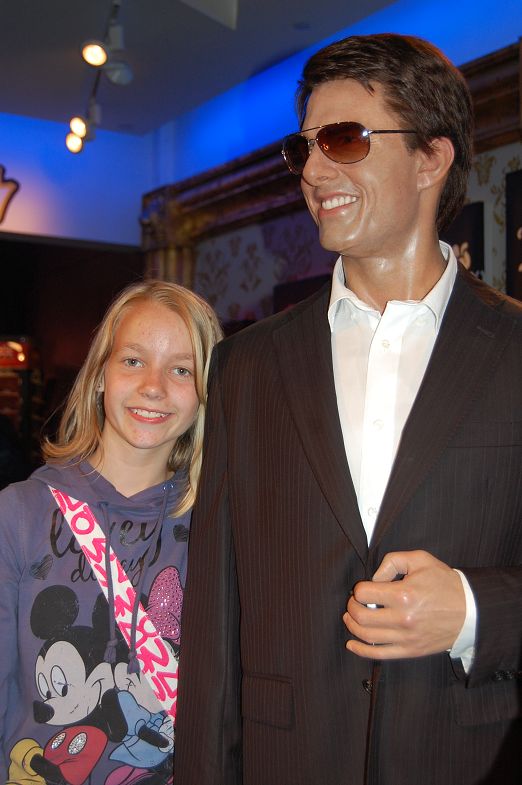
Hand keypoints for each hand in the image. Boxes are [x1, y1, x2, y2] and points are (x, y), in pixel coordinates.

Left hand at [343, 550, 465, 659]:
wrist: (470, 610)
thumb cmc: (444, 583)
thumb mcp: (420, 559)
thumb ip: (393, 561)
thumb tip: (374, 578)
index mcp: (404, 594)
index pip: (364, 593)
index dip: (359, 589)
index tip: (363, 587)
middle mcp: (403, 618)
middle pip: (361, 616)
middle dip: (351, 608)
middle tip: (354, 602)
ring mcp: (406, 637)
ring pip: (367, 636)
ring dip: (352, 626)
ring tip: (350, 618)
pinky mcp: (410, 651)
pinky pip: (380, 654)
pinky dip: (361, 650)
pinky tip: (351, 644)